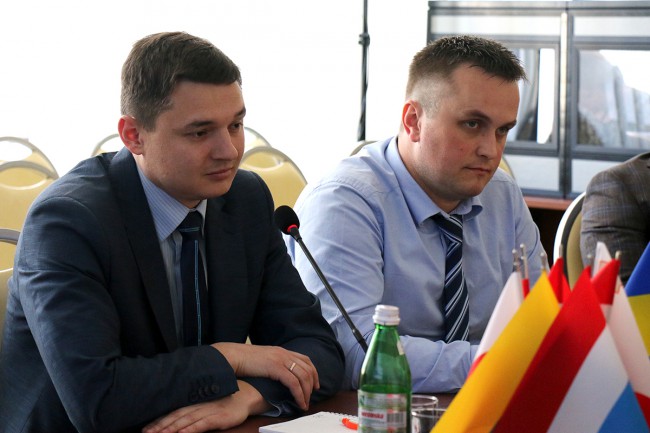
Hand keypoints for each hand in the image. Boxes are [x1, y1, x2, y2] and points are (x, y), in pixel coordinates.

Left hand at [142, 381, 269, 432]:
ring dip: (171, 428)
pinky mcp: (217, 418)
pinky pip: (201, 424)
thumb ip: (193, 410)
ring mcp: (208, 411)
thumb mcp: (207, 404)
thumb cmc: (225, 402)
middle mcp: (198, 406)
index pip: (172, 412)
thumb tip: (176, 420)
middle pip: (175, 417)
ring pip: (185, 421)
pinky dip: (190, 429)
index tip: (145, 429)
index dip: (159, 421)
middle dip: (160, 426)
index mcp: (194, 403)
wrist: (245, 396)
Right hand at [212, 342, 319, 409]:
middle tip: (311, 397)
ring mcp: (281, 359)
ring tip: (304, 404)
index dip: (313, 372)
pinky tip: (299, 402)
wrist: (232, 356)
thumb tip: (278, 375)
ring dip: (306, 392)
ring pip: (303, 376)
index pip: (305, 359)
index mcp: (282, 351)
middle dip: (312, 384)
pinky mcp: (276, 367)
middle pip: (307, 368)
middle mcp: (284, 353)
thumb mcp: (263, 359)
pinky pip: (294, 383)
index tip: (315, 384)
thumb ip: (273, 364)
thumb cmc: (243, 360)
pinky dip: (299, 394)